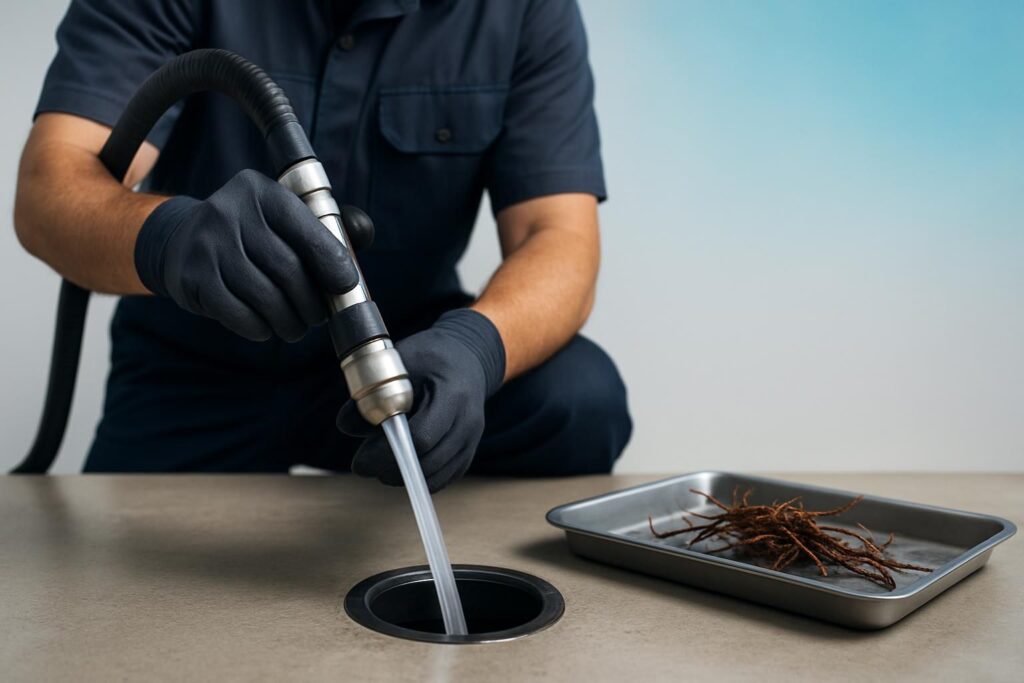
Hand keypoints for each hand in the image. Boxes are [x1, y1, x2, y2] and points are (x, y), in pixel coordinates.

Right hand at [134, 169, 371, 341]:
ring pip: (265, 296)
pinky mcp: (193, 276)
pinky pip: (238, 313)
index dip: (332, 262)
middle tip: (317, 317)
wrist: (181, 241)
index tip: (345, 285)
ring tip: (295, 328)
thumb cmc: (251, 235)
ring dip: (289, 321)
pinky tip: (266, 327)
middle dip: (311, 302)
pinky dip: (259, 328)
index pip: (306, 230)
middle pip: (288, 269)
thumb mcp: (282, 218)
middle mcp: (230, 211)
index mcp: (261, 191)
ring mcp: (208, 244)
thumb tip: (364, 234)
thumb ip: (325, 227)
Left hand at [336, 308, 505, 491]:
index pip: (422, 438)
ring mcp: (472, 440)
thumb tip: (345, 425)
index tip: (361, 461)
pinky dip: (419, 479)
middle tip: (363, 466)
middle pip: (429, 462)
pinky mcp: (468, 452)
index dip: (388, 454)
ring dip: (404, 477)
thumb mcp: (400, 363)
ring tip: (379, 466)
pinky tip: (399, 467)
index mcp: (453, 396)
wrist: (469, 360)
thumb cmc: (431, 358)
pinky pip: (444, 478)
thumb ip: (372, 391)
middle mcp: (468, 422)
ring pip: (437, 476)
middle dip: (391, 470)